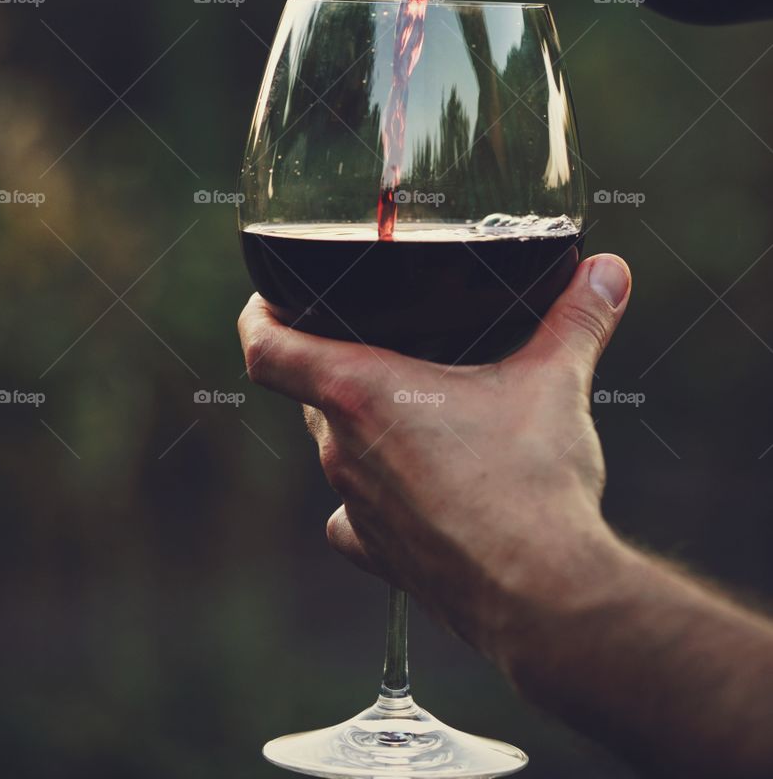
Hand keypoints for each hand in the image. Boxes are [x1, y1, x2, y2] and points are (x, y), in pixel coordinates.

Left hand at [238, 252, 630, 665]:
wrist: (546, 597)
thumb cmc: (533, 483)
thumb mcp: (556, 381)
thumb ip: (577, 318)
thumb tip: (609, 271)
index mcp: (360, 392)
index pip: (266, 346)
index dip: (258, 313)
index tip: (270, 297)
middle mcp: (342, 451)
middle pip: (310, 392)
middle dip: (338, 365)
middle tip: (381, 340)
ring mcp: (357, 509)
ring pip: (338, 450)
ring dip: (366, 427)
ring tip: (418, 408)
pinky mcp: (382, 557)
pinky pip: (357, 519)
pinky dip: (378, 496)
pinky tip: (414, 488)